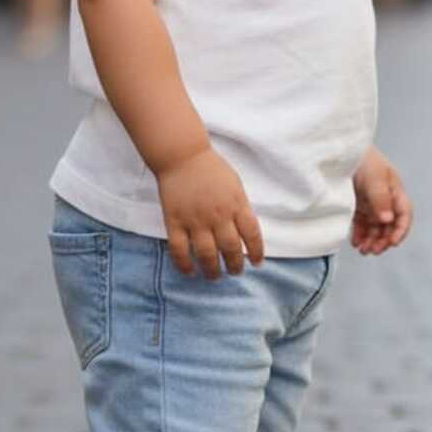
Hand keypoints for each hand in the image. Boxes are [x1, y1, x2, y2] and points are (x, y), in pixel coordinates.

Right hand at [157, 147, 264, 279]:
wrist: (183, 155)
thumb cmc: (211, 169)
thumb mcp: (235, 185)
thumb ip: (240, 207)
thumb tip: (245, 232)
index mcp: (236, 204)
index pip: (252, 234)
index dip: (257, 252)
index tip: (257, 263)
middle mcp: (218, 215)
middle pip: (231, 248)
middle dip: (235, 265)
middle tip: (235, 272)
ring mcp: (196, 220)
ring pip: (207, 254)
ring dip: (212, 270)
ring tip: (215, 276)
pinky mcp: (175, 221)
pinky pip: (179, 249)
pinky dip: (184, 264)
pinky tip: (190, 271)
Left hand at [350, 146, 412, 255]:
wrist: (339, 150)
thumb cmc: (361, 158)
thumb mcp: (374, 177)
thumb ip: (381, 198)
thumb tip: (387, 219)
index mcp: (394, 191)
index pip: (404, 215)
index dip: (401, 230)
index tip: (392, 243)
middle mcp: (385, 199)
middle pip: (390, 225)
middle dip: (384, 240)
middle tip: (374, 250)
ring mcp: (371, 203)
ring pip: (376, 228)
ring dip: (372, 241)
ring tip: (363, 250)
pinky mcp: (357, 205)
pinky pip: (362, 225)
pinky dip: (360, 235)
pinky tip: (356, 242)